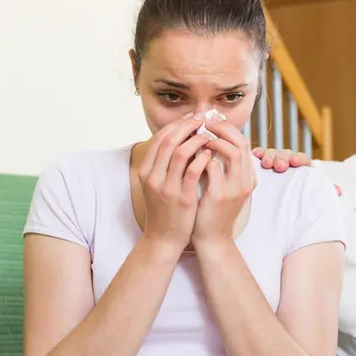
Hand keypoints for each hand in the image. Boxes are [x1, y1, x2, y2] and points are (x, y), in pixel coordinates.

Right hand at [138, 113, 212, 253]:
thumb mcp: (158, 185)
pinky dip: (202, 159)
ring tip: (208, 135)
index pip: (159, 139)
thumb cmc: (165, 210)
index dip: (176, 125)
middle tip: (202, 118)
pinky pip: (192, 172)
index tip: (191, 117)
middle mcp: (152, 177)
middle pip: (168, 141)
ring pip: (179, 153)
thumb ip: (164, 165)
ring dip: (196, 140)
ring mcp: (166, 188)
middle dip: (186, 126)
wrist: (164, 239)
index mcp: (146, 171)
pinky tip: (210, 154)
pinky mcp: (182, 198)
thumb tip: (180, 140)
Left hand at [191, 116, 256, 247]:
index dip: (228, 129)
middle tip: (203, 122)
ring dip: (215, 140)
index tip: (210, 121)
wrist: (211, 240)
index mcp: (247, 178)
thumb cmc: (212, 212)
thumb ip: (220, 168)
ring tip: (198, 137)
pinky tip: (191, 156)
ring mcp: (235, 188)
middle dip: (222, 128)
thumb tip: (207, 143)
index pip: (244, 143)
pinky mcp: (220, 196)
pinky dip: (202, 157)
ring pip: (233, 151)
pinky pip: (214, 167)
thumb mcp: (221, 188)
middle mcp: (245, 181)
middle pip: (243, 143)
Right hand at [252, 147, 341, 196]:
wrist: (283, 203)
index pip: (302, 159)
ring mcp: (274, 161)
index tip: (295, 162)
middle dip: (283, 158)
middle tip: (280, 166)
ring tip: (266, 164)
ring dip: (270, 156)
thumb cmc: (298, 196)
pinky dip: (257, 154)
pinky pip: (259, 155)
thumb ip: (324, 190)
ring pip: (272, 153)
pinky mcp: (261, 164)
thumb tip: (338, 191)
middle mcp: (287, 162)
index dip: (299, 159)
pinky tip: (255, 156)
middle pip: (286, 154)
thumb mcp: (311, 194)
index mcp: (302, 167)